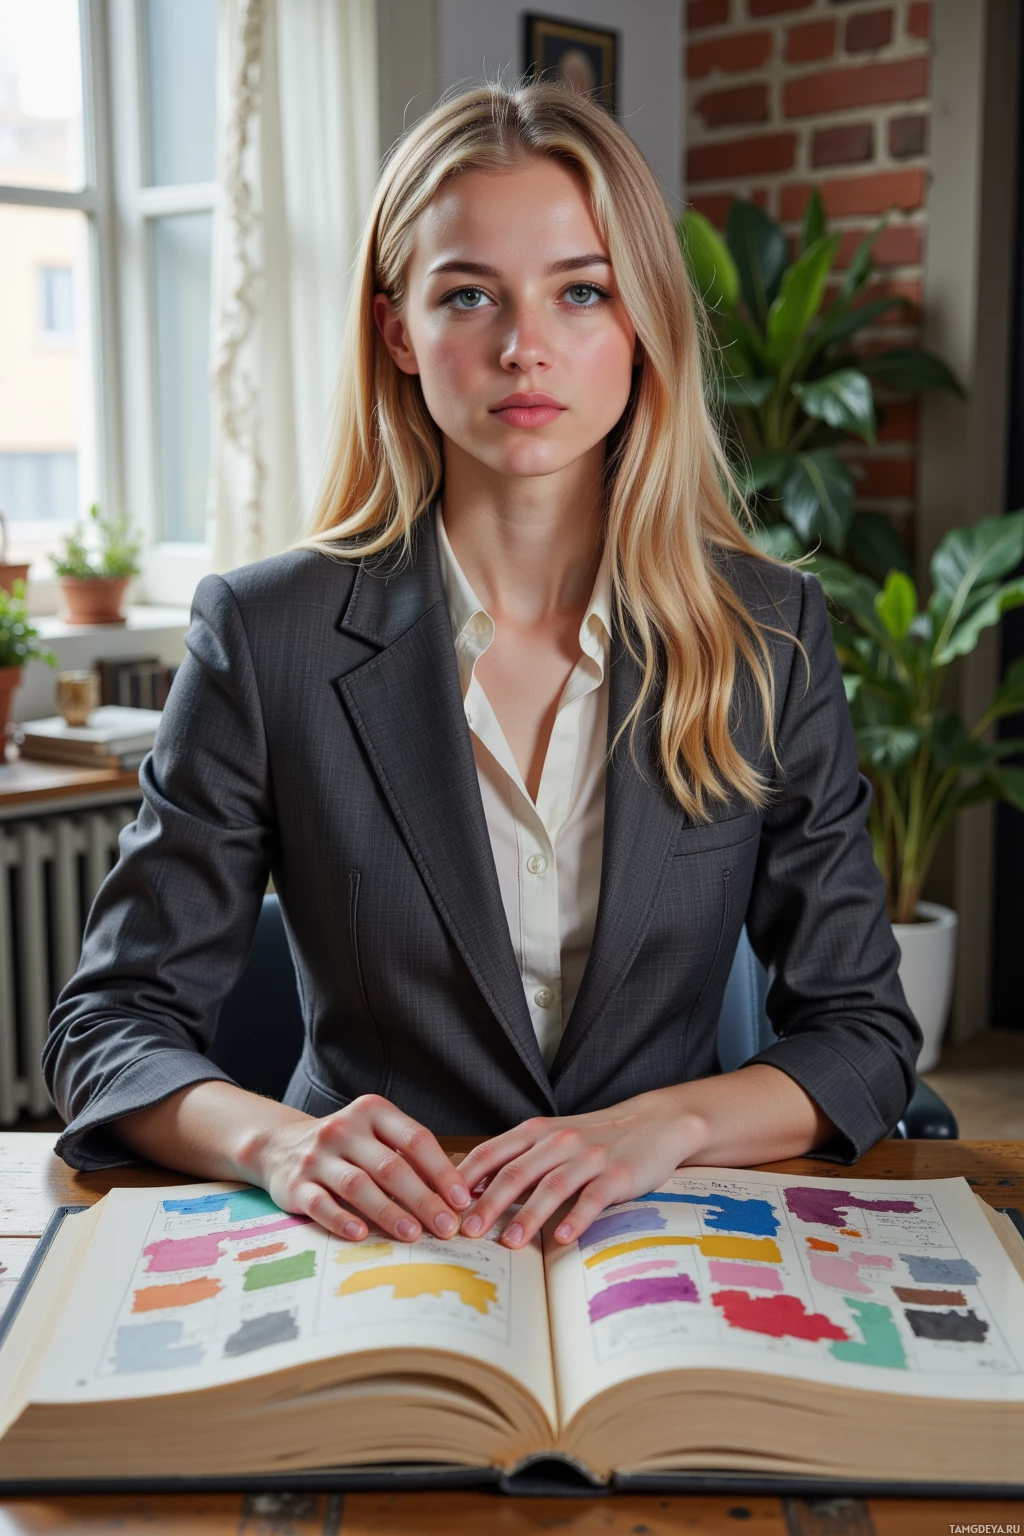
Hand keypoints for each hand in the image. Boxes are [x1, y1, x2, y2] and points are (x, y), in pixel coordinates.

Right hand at [249, 1093, 471, 1242]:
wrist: (279, 1146)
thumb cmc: (346, 1146)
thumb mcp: (376, 1136)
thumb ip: (410, 1157)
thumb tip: (457, 1193)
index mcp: (372, 1112)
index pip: (415, 1139)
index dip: (441, 1171)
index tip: (460, 1200)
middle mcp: (344, 1129)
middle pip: (390, 1166)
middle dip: (423, 1199)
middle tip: (447, 1226)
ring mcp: (317, 1156)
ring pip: (359, 1186)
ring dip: (389, 1212)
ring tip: (414, 1235)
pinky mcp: (296, 1185)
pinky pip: (321, 1204)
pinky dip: (342, 1220)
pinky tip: (362, 1235)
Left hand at [456, 1088, 706, 1250]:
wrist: (655, 1123)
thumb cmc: (596, 1138)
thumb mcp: (552, 1140)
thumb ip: (517, 1159)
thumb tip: (471, 1189)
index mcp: (537, 1131)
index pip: (491, 1152)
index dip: (465, 1178)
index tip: (443, 1205)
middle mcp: (559, 1140)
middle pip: (515, 1172)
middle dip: (487, 1203)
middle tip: (465, 1231)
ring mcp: (589, 1157)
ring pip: (551, 1186)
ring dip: (528, 1215)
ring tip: (510, 1241)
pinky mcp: (618, 1174)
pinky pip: (593, 1198)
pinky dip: (576, 1218)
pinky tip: (562, 1238)